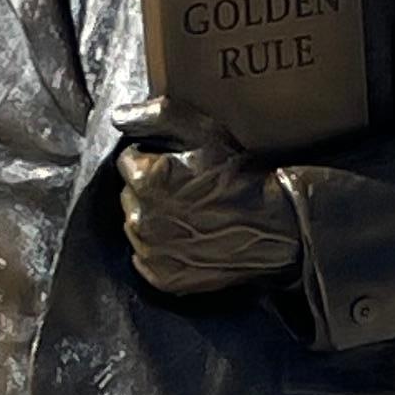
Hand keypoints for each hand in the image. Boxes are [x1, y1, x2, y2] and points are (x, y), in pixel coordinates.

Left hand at [115, 110, 303, 300]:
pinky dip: (160, 249)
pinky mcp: (163, 278)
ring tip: (189, 213)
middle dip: (149, 189)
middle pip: (130, 195)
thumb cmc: (241, 178)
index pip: (128, 161)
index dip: (151, 158)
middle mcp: (140, 218)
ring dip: (154, 218)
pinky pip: (147, 259)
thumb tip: (119, 116)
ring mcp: (150, 252)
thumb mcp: (204, 133)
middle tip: (185, 188)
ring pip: (137, 226)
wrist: (274, 227)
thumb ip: (156, 117)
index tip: (175, 163)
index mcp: (145, 180)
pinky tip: (186, 238)